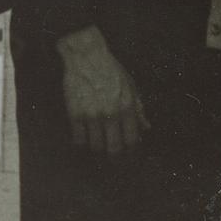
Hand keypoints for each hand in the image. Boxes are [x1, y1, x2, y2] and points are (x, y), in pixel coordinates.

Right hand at [56, 25, 149, 155]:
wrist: (87, 57)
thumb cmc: (111, 71)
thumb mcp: (131, 86)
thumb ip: (138, 109)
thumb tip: (146, 127)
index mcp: (127, 107)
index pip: (132, 140)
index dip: (132, 153)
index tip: (131, 158)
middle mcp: (111, 114)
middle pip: (113, 149)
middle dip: (116, 159)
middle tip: (115, 162)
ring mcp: (92, 115)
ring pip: (95, 147)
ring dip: (98, 151)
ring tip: (100, 150)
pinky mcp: (74, 114)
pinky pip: (78, 140)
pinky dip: (82, 144)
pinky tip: (85, 142)